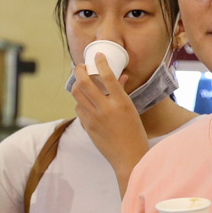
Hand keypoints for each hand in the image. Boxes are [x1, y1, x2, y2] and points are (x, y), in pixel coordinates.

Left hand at [70, 57, 149, 188]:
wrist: (128, 157)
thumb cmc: (134, 132)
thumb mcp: (131, 110)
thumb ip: (122, 92)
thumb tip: (120, 76)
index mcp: (121, 102)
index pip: (108, 76)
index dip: (101, 63)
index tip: (97, 56)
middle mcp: (106, 108)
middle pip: (84, 82)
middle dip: (79, 70)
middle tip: (80, 66)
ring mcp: (94, 118)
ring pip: (77, 94)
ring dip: (77, 85)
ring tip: (80, 81)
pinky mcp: (87, 126)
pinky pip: (78, 108)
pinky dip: (80, 102)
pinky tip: (85, 102)